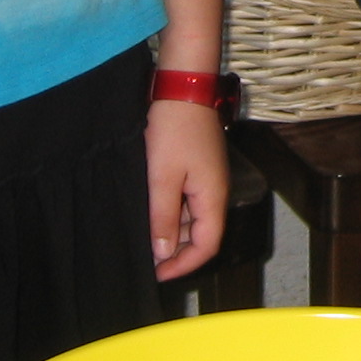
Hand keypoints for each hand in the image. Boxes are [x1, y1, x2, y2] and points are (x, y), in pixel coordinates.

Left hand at [144, 97, 228, 280]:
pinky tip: (151, 212)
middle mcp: (215, 191)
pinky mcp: (197, 167)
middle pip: (202, 235)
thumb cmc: (174, 129)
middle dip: (177, 252)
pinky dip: (172, 213)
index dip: (183, 265)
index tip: (156, 273)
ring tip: (145, 237)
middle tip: (146, 259)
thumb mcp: (162, 178)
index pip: (207, 246)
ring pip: (194, 219)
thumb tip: (164, 252)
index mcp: (212, 197)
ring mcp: (207, 178)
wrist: (182, 86)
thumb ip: (164, 218)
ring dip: (173, 232)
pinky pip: (188, 201)